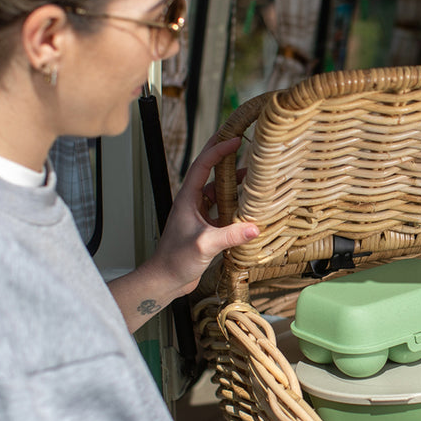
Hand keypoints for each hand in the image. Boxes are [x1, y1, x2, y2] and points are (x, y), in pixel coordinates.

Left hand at [107, 132, 258, 331]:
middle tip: (240, 143)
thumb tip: (255, 227)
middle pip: (210, 173)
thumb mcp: (204, 245)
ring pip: (218, 192)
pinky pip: (222, 210)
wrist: (165, 280)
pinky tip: (247, 208)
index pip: (203, 166)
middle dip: (224, 157)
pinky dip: (234, 205)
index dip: (219, 150)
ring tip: (251, 177)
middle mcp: (192, 203)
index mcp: (187, 199)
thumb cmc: (175, 260)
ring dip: (233, 183)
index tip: (235, 140)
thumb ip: (230, 235)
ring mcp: (199, 215)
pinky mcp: (205, 228)